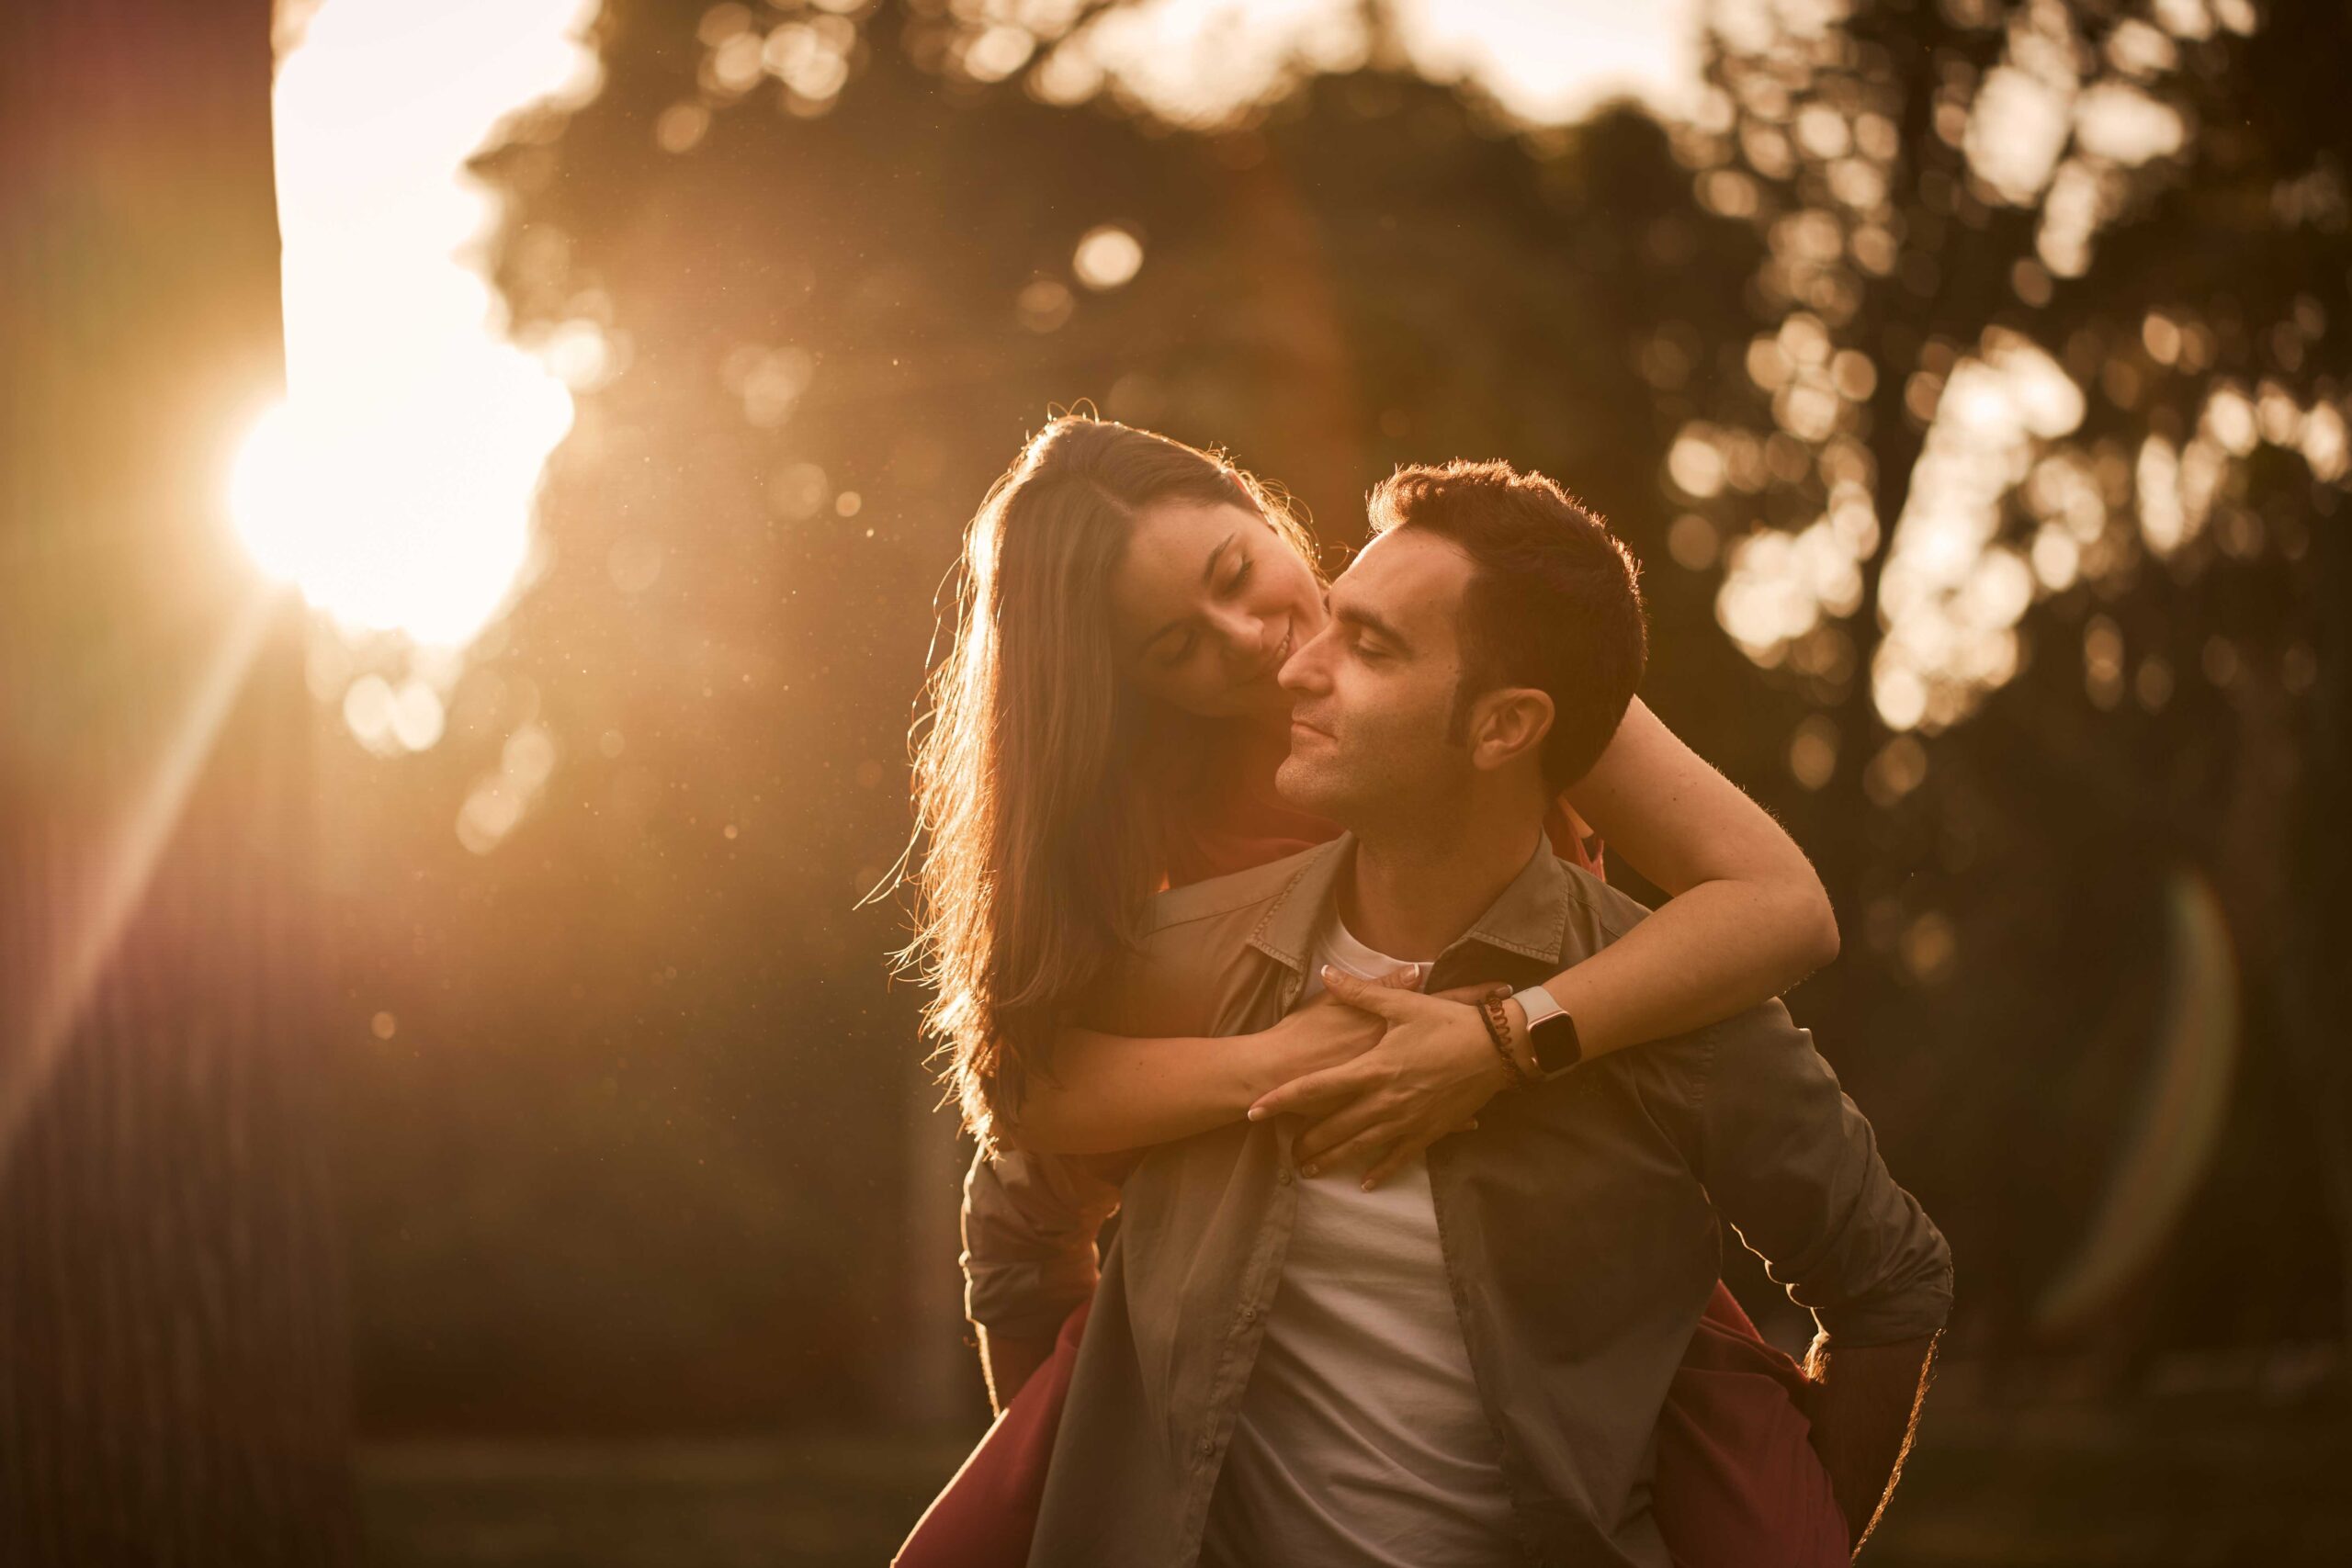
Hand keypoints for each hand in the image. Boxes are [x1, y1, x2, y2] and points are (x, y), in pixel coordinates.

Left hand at [1248, 968, 1513, 1190]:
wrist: (1497, 1049)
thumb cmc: (1449, 1023)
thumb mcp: (1403, 1005)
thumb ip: (1361, 992)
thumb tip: (1328, 972)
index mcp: (1372, 1068)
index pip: (1316, 1088)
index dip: (1283, 1099)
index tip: (1256, 1109)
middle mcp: (1384, 1100)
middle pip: (1333, 1128)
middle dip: (1305, 1142)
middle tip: (1283, 1154)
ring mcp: (1406, 1120)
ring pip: (1360, 1147)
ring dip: (1333, 1160)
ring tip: (1309, 1170)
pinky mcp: (1428, 1131)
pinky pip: (1398, 1156)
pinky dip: (1380, 1171)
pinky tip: (1365, 1183)